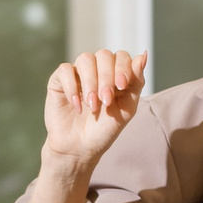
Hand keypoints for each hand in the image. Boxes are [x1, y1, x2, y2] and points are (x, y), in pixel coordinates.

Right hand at [43, 50, 146, 165]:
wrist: (80, 147)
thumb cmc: (105, 128)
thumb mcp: (127, 108)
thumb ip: (136, 82)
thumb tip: (144, 55)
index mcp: (115, 73)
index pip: (121, 56)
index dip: (123, 67)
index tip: (121, 87)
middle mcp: (97, 70)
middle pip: (103, 55)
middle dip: (107, 78)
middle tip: (106, 101)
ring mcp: (78, 73)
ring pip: (85, 59)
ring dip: (91, 82)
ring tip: (93, 105)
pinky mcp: (59, 80)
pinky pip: (65, 70)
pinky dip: (72, 87)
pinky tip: (77, 105)